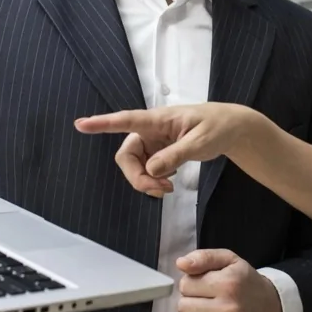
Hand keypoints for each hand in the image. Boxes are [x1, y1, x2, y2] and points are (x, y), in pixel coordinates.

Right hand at [74, 103, 259, 193]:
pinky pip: (145, 170)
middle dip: (137, 177)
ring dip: (146, 182)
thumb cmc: (217, 127)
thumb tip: (152, 170)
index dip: (102, 123)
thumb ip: (176, 155)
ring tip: (169, 189)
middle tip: (161, 191)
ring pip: (134, 166)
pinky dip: (153, 181)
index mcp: (158, 120)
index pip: (126, 120)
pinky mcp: (158, 152)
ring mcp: (152, 142)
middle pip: (126, 156)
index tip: (80, 124)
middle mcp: (149, 130)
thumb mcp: (201, 142)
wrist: (231, 129)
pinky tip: (170, 182)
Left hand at [176, 249, 282, 311]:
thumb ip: (204, 257)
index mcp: (228, 284)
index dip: (192, 283)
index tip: (204, 285)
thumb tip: (181, 264)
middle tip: (206, 300)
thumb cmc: (245, 283)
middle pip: (183, 306)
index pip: (185, 285)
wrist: (269, 311)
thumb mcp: (229, 260)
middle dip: (191, 301)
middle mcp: (228, 309)